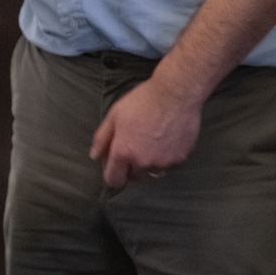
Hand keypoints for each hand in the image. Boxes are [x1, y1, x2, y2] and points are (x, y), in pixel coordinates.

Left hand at [90, 74, 203, 190]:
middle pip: (134, 177)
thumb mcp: (115, 114)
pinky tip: (167, 140)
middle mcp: (143, 163)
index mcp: (124, 152)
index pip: (114, 181)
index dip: (113, 173)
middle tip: (137, 144)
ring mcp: (163, 163)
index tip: (117, 164)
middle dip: (132, 165)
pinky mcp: (180, 160)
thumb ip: (102, 138)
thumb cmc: (145, 100)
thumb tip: (95, 156)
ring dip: (150, 163)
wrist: (177, 93)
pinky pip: (169, 166)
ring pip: (152, 172)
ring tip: (154, 141)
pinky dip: (167, 157)